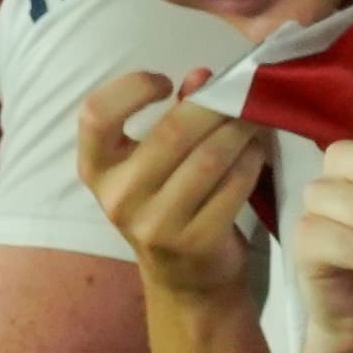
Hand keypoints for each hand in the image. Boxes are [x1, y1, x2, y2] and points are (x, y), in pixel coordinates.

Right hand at [78, 72, 270, 309]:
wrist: (186, 277)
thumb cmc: (168, 203)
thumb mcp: (156, 161)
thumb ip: (174, 115)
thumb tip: (203, 75)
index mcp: (97, 168)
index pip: (95, 115)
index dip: (131, 88)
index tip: (164, 81)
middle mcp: (118, 197)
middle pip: (171, 132)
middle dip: (215, 106)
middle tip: (242, 93)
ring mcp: (154, 224)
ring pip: (209, 157)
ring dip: (240, 131)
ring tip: (255, 119)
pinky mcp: (194, 241)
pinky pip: (233, 186)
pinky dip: (251, 162)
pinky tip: (257, 153)